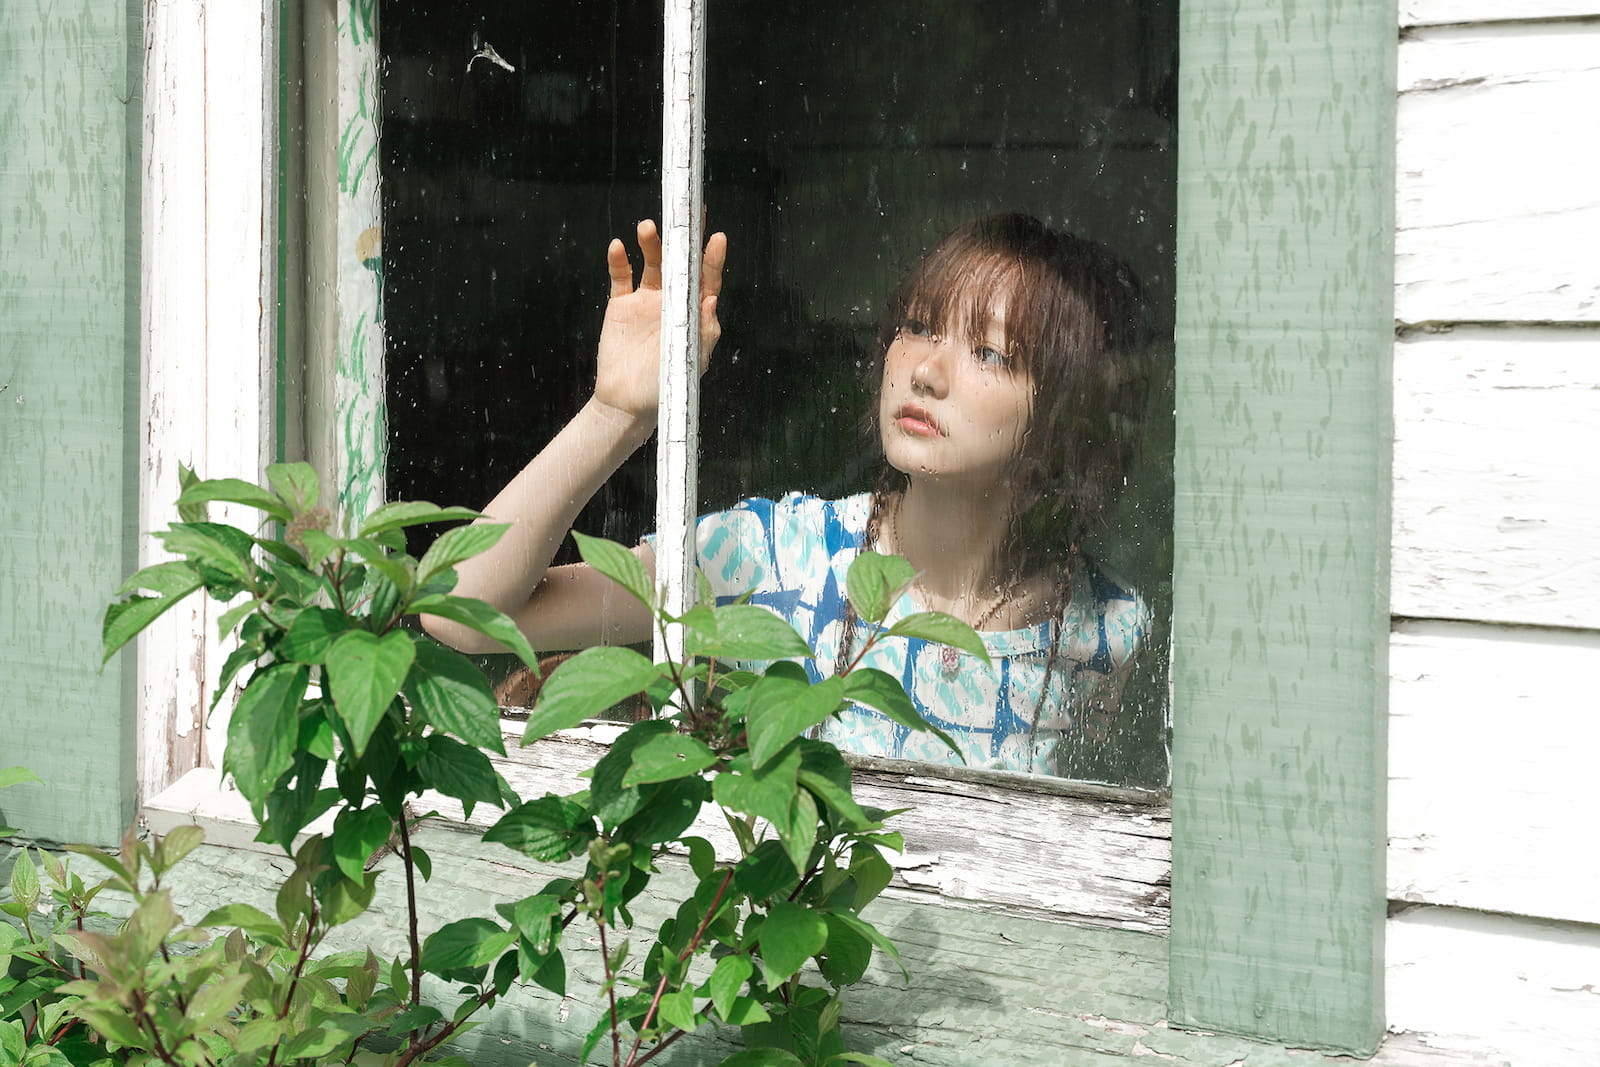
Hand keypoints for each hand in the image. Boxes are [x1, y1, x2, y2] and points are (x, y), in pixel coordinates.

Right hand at [592, 219, 726, 422]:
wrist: (627, 403)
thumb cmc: (667, 385)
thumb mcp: (692, 360)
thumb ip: (704, 331)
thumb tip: (713, 299)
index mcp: (694, 314)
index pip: (707, 280)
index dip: (713, 259)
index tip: (716, 237)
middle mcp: (673, 302)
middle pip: (680, 263)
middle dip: (683, 239)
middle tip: (685, 214)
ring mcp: (646, 301)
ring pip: (652, 263)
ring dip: (651, 244)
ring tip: (648, 228)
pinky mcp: (621, 306)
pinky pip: (621, 277)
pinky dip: (619, 261)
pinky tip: (619, 248)